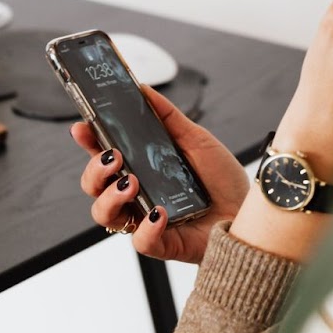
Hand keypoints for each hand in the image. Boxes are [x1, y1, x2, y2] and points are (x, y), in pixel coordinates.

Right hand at [72, 85, 250, 263]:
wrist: (250, 210)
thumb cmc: (222, 179)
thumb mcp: (196, 139)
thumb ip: (168, 117)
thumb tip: (143, 89)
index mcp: (141, 168)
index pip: (103, 155)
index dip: (88, 142)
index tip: (82, 127)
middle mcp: (137, 194)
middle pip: (94, 186)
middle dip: (94, 170)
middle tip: (114, 157)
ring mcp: (145, 220)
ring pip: (105, 215)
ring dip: (110, 197)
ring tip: (132, 182)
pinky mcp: (162, 243)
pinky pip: (139, 241)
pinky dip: (146, 227)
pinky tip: (160, 211)